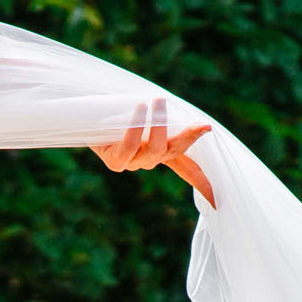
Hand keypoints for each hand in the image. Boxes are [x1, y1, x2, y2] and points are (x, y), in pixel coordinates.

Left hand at [90, 97, 216, 208]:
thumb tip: (202, 125)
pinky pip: (129, 146)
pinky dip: (136, 128)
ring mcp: (132, 164)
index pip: (188, 169)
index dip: (203, 183)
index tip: (217, 200)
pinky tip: (139, 110)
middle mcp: (148, 162)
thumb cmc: (119, 117)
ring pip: (154, 149)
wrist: (84, 118)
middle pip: (174, 151)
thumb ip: (170, 124)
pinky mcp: (115, 162)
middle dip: (188, 135)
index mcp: (161, 153)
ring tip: (158, 101)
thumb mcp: (148, 119)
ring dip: (158, 124)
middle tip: (197, 120)